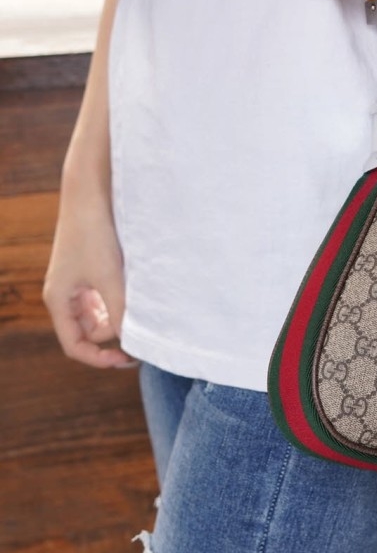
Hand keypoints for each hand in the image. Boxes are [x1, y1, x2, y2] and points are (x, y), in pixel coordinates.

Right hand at [42, 181, 136, 368]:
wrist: (92, 193)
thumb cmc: (96, 234)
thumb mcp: (110, 277)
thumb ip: (119, 312)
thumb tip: (128, 342)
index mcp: (58, 300)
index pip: (75, 346)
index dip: (99, 358)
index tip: (128, 359)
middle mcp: (63, 294)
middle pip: (88, 332)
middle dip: (112, 333)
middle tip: (142, 330)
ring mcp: (75, 281)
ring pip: (97, 315)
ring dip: (117, 315)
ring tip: (138, 305)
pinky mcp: (88, 269)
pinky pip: (103, 297)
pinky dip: (118, 298)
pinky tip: (134, 289)